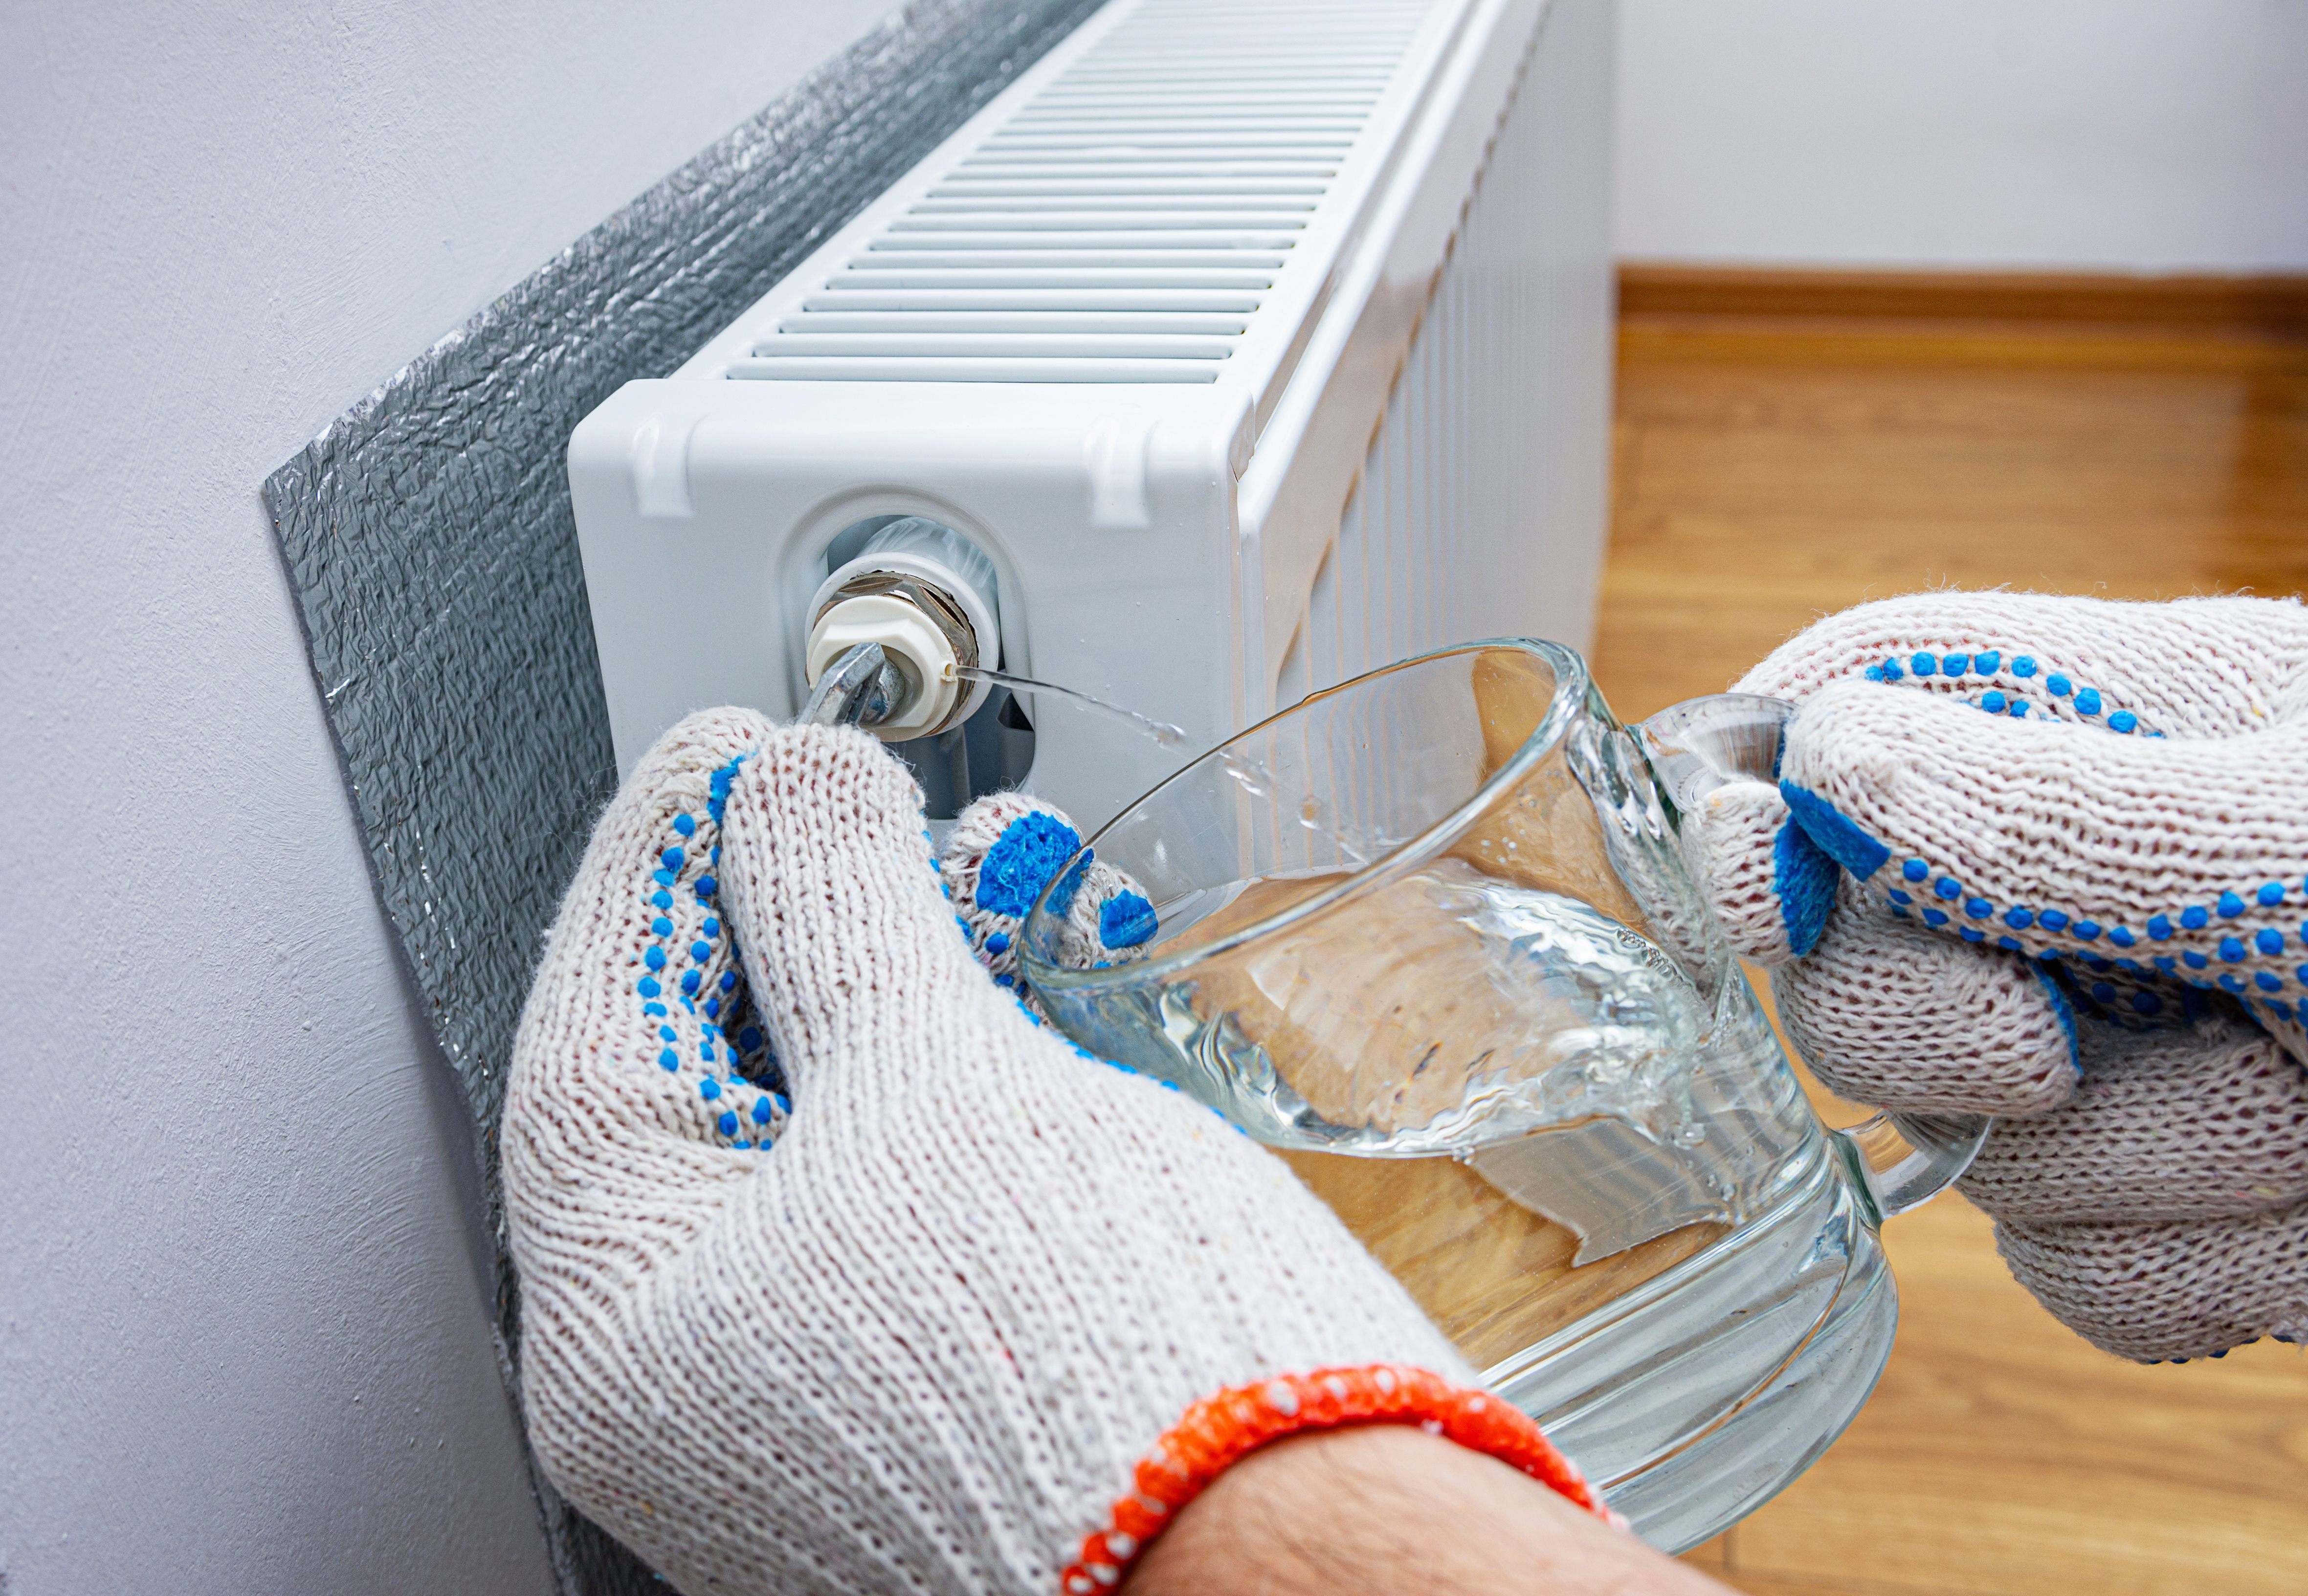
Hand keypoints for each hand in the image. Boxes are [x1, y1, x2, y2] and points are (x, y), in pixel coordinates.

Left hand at [500, 711, 1609, 1594]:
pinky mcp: (954, 1372)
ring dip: (908, 977)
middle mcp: (706, 1380)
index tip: (720, 756)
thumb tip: (785, 789)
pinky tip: (1041, 984)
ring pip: (832, 1121)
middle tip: (856, 799)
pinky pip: (921, 1182)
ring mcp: (830, 1384)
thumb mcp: (932, 1089)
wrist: (1300, 1569)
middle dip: (805, 913)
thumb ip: (839, 915)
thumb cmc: (1100, 1385)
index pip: (595, 1035)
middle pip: (716, 1075)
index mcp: (630, 1334)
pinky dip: (970, 1068)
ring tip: (993, 869)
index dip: (657, 863)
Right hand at [1681, 591, 2307, 1361]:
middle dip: (1935, 1026)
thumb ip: (2083, 814)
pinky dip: (2205, 1269)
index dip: (1754, 804)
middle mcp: (2099, 882)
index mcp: (2118, 723)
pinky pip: (2084, 1275)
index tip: (1758, 902)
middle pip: (1855, 959)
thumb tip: (1837, 782)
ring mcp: (2142, 1048)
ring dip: (2153, 1165)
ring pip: (1978, 1151)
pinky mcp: (2194, 1198)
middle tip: (2052, 1046)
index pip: (1843, 713)